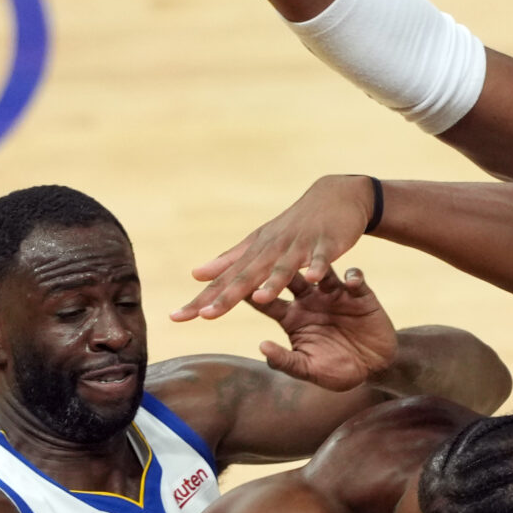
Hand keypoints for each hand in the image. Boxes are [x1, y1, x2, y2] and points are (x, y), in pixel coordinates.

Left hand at [177, 175, 372, 320]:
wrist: (335, 195)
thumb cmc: (293, 225)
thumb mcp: (258, 243)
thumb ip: (229, 262)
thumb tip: (195, 275)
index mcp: (255, 253)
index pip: (223, 280)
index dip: (201, 299)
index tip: (177, 317)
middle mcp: (272, 249)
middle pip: (247, 276)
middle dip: (226, 296)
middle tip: (204, 316)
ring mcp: (299, 246)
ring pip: (284, 267)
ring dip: (273, 281)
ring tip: (259, 298)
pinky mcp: (327, 243)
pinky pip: (323, 258)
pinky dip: (319, 267)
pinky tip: (316, 279)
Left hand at [250, 266, 395, 390]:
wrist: (373, 368)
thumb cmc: (336, 371)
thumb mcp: (308, 369)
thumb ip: (285, 360)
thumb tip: (262, 346)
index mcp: (292, 317)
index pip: (267, 301)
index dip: (254, 294)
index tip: (236, 287)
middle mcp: (309, 301)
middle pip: (291, 279)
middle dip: (281, 270)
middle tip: (271, 260)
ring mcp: (333, 294)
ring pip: (322, 272)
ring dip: (317, 268)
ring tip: (314, 271)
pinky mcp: (359, 293)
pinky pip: (355, 277)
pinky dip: (354, 276)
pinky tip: (352, 281)